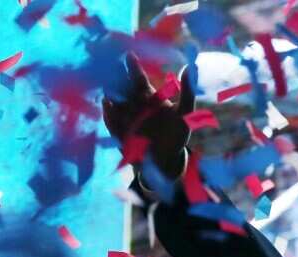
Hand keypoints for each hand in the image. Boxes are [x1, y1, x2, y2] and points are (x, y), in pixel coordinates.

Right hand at [102, 53, 193, 179]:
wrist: (167, 161)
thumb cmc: (177, 135)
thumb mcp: (185, 114)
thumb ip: (188, 92)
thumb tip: (190, 67)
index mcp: (148, 95)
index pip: (137, 77)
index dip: (132, 66)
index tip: (129, 54)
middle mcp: (132, 102)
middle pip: (120, 84)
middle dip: (114, 73)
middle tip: (110, 61)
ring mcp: (123, 116)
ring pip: (112, 99)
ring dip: (109, 90)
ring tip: (109, 81)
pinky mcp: (118, 131)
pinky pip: (111, 120)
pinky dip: (109, 112)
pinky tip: (108, 103)